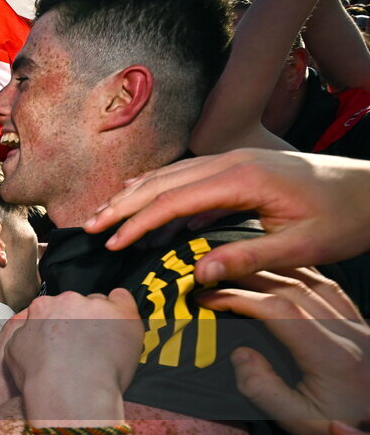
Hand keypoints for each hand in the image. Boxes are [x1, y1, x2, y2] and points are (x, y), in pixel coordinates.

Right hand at [6, 289, 141, 422]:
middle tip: (84, 346)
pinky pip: (123, 300)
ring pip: (100, 304)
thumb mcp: (14, 352)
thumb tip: (29, 326)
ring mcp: (96, 306)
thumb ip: (22, 332)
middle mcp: (68, 301)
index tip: (65, 338)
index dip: (59, 323)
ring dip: (101, 320)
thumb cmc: (44, 379)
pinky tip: (119, 330)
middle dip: (80, 320)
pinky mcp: (120, 313)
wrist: (70, 392)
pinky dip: (122, 313)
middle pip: (77, 303)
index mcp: (42, 308)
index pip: (52, 306)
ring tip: (102, 348)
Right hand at [86, 150, 369, 282]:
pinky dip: (159, 188)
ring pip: (171, 174)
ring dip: (135, 193)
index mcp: (243, 178)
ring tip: (105, 214)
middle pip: (162, 181)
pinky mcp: (241, 166)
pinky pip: (188, 175)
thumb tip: (197, 275)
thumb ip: (247, 258)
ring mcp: (236, 159)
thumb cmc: (347, 218)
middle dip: (122, 205)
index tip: (111, 245)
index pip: (173, 201)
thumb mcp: (302, 247)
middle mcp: (233, 161)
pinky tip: (144, 198)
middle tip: (89, 227)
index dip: (137, 224)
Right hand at [199, 268, 369, 434]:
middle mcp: (352, 332)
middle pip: (295, 286)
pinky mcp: (365, 326)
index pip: (279, 310)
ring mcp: (362, 326)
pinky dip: (302, 273)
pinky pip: (332, 287)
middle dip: (248, 277)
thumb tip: (239, 353)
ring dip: (274, 269)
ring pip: (316, 280)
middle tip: (214, 276)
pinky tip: (282, 272)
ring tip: (240, 268)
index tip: (207, 298)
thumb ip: (262, 388)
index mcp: (333, 356)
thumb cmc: (341, 434)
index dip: (239, 298)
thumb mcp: (297, 424)